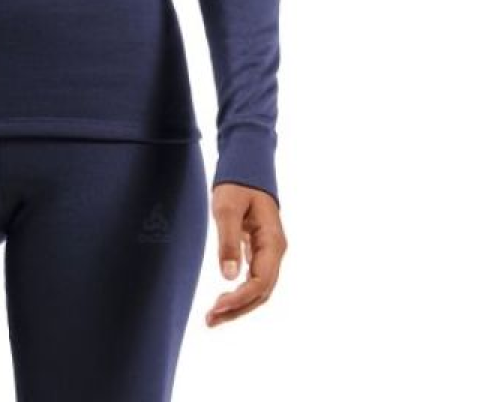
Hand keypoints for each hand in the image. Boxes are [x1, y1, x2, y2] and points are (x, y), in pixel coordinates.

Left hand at [205, 183, 286, 326]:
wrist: (246, 165)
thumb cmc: (237, 184)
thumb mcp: (227, 208)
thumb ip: (229, 240)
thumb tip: (229, 276)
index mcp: (273, 243)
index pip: (260, 283)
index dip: (239, 299)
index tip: (216, 307)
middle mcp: (275, 251)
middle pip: (261, 292)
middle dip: (237, 309)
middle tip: (210, 320)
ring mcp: (269, 252)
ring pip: (258, 288)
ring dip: (238, 305)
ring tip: (213, 317)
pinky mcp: (259, 250)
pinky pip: (253, 279)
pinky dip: (239, 292)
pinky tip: (223, 300)